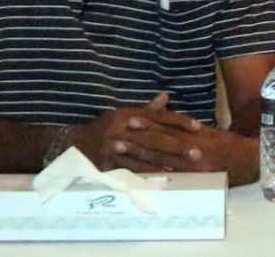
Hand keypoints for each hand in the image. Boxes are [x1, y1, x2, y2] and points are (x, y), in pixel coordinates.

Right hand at [69, 94, 208, 171]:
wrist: (76, 144)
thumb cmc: (106, 128)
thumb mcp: (123, 114)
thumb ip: (146, 109)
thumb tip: (166, 97)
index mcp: (128, 114)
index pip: (158, 116)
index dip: (179, 121)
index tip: (198, 127)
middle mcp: (122, 128)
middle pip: (154, 137)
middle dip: (177, 145)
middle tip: (198, 151)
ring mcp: (114, 146)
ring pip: (145, 154)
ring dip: (166, 161)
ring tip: (184, 166)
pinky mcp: (108, 162)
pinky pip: (131, 169)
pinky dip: (148, 173)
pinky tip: (162, 177)